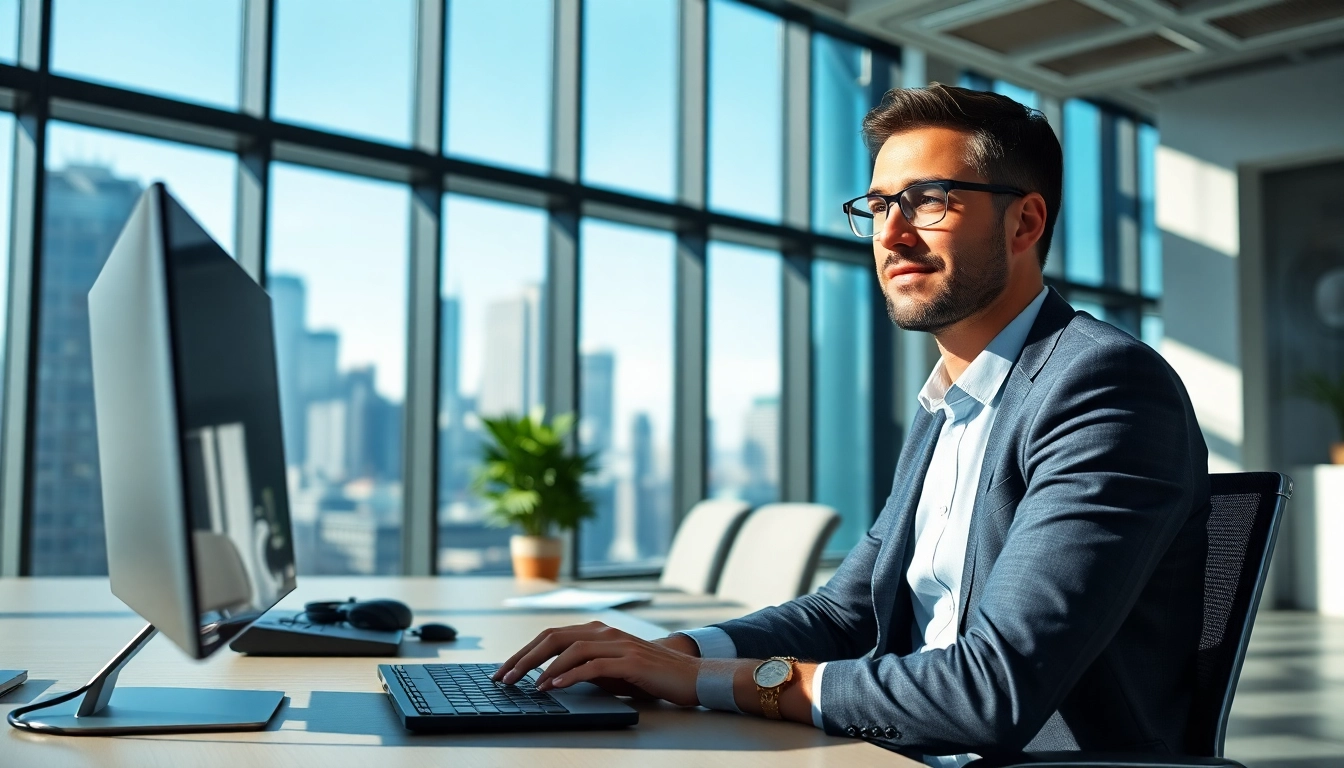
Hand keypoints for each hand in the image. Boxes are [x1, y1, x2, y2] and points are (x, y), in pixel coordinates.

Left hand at [491, 621, 701, 706]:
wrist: (690, 675)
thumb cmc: (648, 674)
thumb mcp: (609, 669)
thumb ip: (584, 667)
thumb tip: (549, 677)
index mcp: (598, 631)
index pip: (551, 635)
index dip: (524, 651)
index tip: (504, 670)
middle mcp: (605, 632)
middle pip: (554, 637)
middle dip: (524, 657)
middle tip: (503, 677)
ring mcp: (618, 644)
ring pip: (571, 648)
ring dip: (543, 667)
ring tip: (525, 684)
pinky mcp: (630, 661)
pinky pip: (593, 665)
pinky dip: (570, 675)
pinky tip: (554, 686)